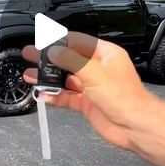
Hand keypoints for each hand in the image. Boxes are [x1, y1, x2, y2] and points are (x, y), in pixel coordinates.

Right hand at [22, 32, 152, 149]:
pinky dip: (54, 95)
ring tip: (30, 74)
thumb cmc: (124, 97)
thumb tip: (53, 50)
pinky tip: (43, 94)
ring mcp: (91, 86)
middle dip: (49, 57)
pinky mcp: (87, 103)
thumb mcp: (94, 72)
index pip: (78, 41)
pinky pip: (67, 96)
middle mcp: (97, 68)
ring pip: (65, 78)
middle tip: (30, 54)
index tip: (41, 39)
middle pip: (69, 59)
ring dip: (48, 77)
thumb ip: (71, 60)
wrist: (134, 126)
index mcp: (105, 54)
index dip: (59, 40)